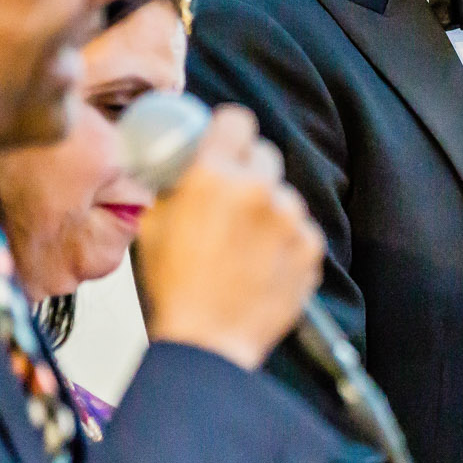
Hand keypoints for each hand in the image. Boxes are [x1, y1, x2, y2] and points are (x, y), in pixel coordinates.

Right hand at [133, 105, 322, 370]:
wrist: (207, 342)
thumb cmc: (175, 288)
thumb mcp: (152, 223)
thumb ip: (172, 183)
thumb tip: (182, 163)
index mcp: (213, 176)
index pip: (237, 120)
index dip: (229, 133)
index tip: (225, 144)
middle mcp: (257, 190)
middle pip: (264, 154)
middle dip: (248, 172)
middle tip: (230, 202)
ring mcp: (289, 219)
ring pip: (283, 195)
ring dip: (268, 211)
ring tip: (243, 247)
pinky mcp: (309, 247)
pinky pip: (300, 229)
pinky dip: (285, 242)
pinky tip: (260, 266)